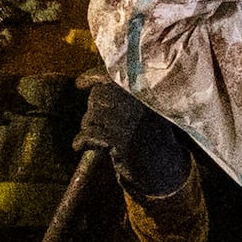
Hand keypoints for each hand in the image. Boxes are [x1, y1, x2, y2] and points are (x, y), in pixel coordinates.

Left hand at [80, 79, 194, 201]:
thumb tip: (91, 86)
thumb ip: (122, 97)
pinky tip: (79, 145)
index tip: (80, 83)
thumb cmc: (148, 137)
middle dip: (92, 110)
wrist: (163, 165)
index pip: (113, 76)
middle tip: (94, 123)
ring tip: (92, 136)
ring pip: (93, 115)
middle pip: (98, 96)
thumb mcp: (141, 111)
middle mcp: (139, 103)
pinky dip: (81, 140)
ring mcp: (132, 122)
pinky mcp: (122, 141)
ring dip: (87, 126)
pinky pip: (91, 134)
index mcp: (145, 93)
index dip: (93, 77)